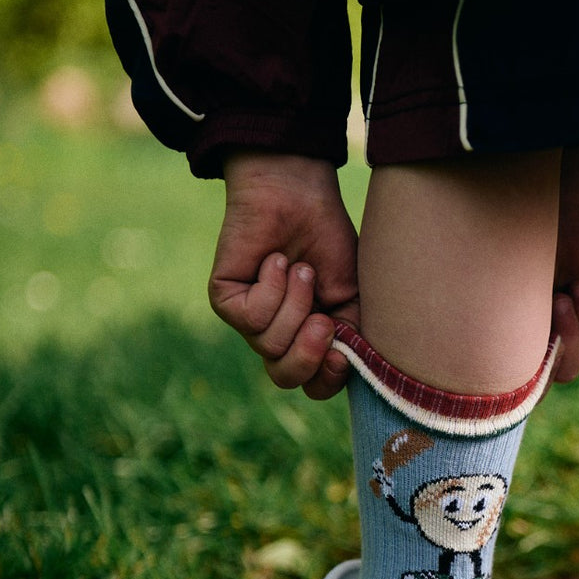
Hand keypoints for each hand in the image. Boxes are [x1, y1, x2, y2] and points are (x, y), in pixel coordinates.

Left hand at [210, 153, 359, 398]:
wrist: (297, 196)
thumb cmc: (328, 240)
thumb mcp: (352, 296)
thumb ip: (350, 336)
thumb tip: (344, 369)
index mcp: (308, 337)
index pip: (313, 383)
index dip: (328, 378)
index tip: (345, 355)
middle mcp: (277, 333)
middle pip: (285, 376)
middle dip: (308, 354)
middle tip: (322, 320)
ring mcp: (250, 319)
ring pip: (271, 344)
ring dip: (295, 304)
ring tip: (300, 268)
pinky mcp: (226, 300)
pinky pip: (251, 318)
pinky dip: (271, 288)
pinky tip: (275, 261)